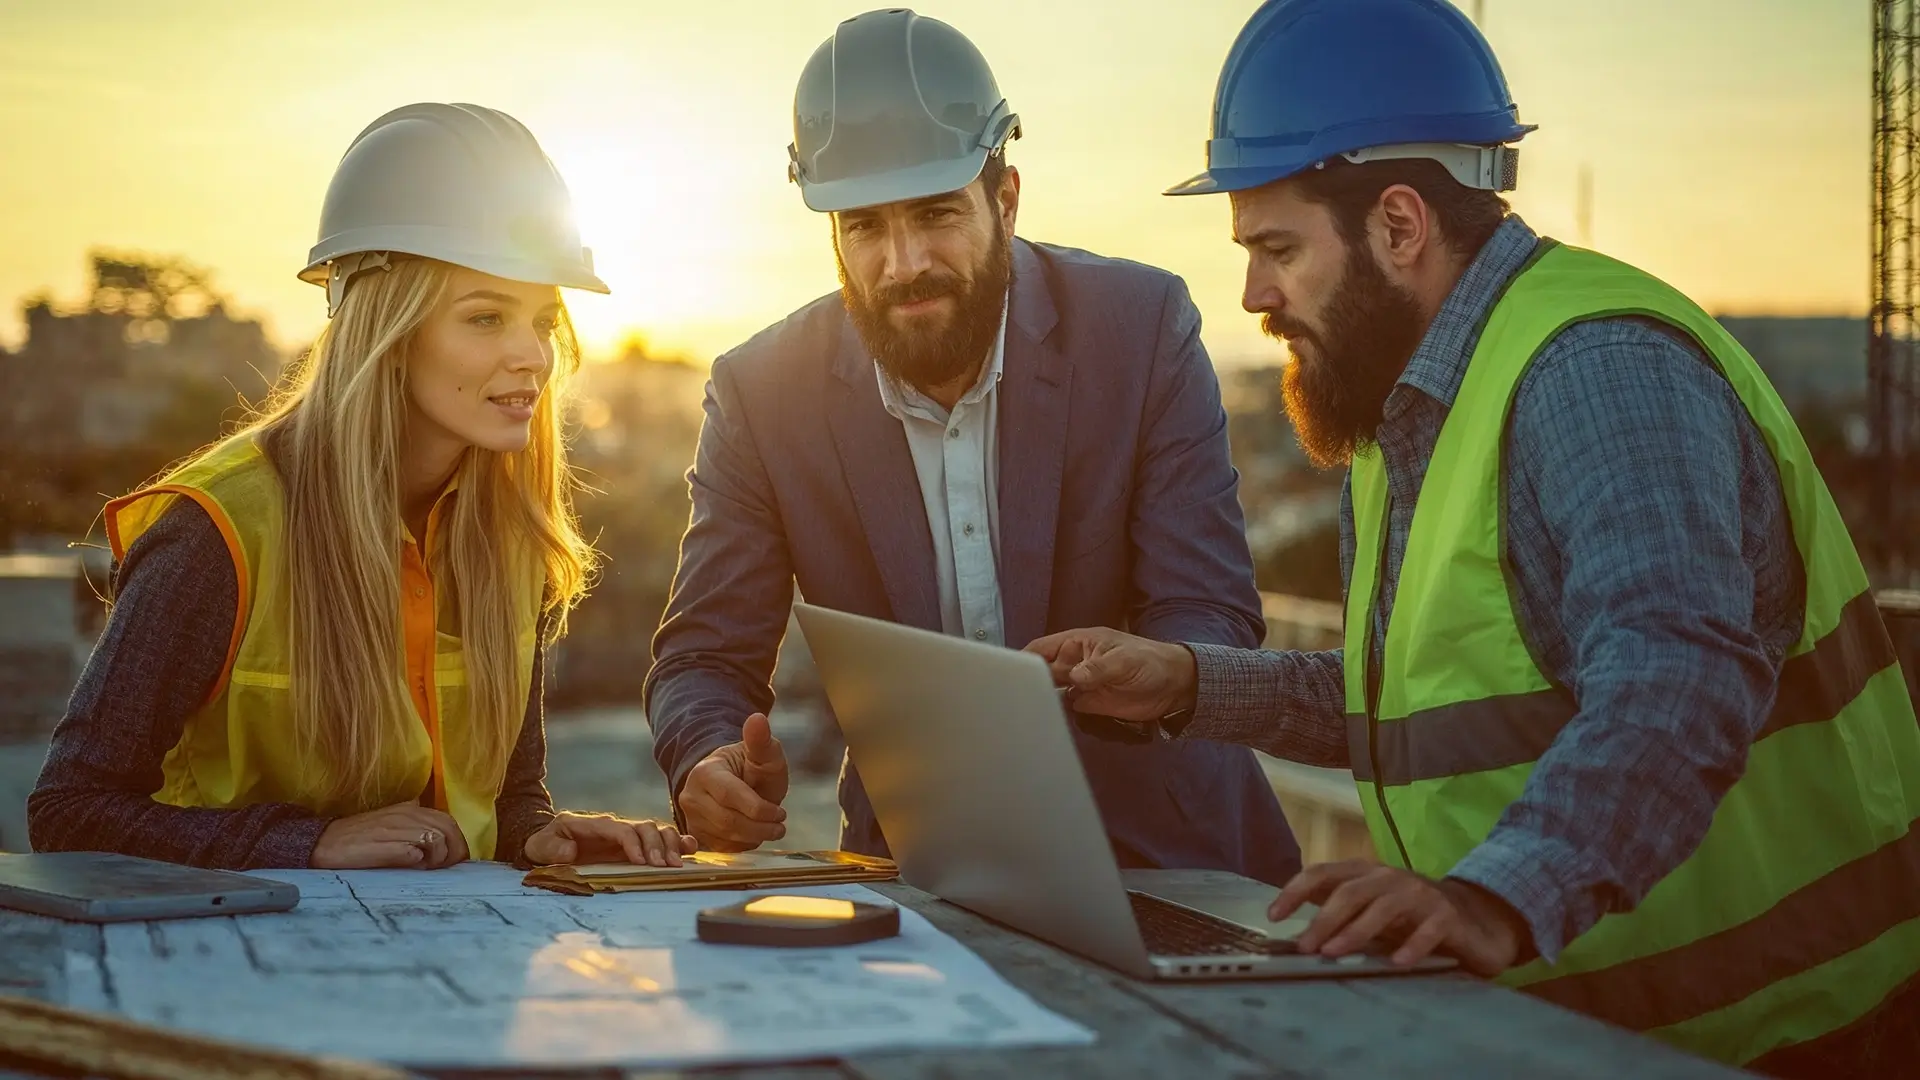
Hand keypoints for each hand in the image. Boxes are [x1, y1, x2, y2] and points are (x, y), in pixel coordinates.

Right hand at [312, 802, 470, 869]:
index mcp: (409, 809)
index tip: (453, 861)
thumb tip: (442, 845)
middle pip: (448, 830)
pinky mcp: (382, 845)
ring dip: (437, 859)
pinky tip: (410, 866)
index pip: (448, 822)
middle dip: (452, 853)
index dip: (457, 844)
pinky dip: (418, 861)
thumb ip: (415, 830)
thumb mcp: (391, 827)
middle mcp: (405, 815)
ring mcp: (394, 829)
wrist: (323, 843)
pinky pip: (413, 852)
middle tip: (442, 869)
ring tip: (424, 869)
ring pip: (436, 839)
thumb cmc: (360, 840)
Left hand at [522, 811, 698, 866]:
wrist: (550, 842)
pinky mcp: (635, 844)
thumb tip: (570, 852)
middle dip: (657, 845)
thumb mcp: (540, 845)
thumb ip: (552, 848)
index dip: (634, 842)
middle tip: (665, 866)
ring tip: (677, 864)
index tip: (641, 861)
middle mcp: (615, 826)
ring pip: (656, 830)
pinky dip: (676, 842)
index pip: (620, 828)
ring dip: (669, 845)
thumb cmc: (546, 843)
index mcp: (595, 824)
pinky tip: (689, 850)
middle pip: (644, 827)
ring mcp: (627, 834)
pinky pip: (660, 839)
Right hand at [677, 712, 789, 851]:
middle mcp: (691, 795)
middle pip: (728, 821)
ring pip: (725, 838)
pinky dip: (743, 845)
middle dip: (760, 827)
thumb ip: (761, 741)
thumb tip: (757, 718)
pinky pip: (722, 849)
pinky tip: (754, 833)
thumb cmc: (753, 769)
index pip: (731, 796)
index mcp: (706, 772)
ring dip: (755, 837)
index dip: (759, 809)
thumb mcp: (764, 755)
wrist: (735, 784)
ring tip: (772, 829)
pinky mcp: (696, 836)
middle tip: (781, 825)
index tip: (781, 812)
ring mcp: (690, 817)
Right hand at [1024, 627, 1196, 722]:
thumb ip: (1099, 668)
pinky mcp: (1086, 703)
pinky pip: (1064, 708)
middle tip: (1010, 700)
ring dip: (1038, 699)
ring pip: (1049, 690)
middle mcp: (1072, 663)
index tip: (1008, 673)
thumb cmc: (1150, 661)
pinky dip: (1054, 714)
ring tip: (1021, 713)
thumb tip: (1074, 677)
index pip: (1042, 648)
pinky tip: (1043, 721)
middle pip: (1040, 672)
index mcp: (1076, 644)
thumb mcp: (1125, 660)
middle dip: (1026, 683)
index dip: (1023, 658)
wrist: (1174, 686)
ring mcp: (1078, 684)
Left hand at [1269, 860, 1526, 976]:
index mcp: (1366, 874)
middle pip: (1350, 892)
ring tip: (1334, 953)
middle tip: (1304, 946)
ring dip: (1356, 931)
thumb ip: (1341, 915)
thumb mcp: (1372, 911)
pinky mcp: (1447, 914)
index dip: (1295, 891)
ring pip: (1383, 907)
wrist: (1475, 919)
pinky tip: (1398, 963)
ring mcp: (1420, 893)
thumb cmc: (1412, 917)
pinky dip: (1412, 945)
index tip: (1273, 915)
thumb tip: (1297, 934)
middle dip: (1322, 919)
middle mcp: (1390, 877)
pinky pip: (1428, 929)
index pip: (1323, 873)